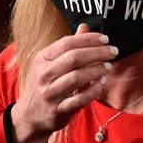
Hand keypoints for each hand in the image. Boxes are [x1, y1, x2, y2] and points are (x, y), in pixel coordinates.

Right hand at [11, 23, 116, 142]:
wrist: (30, 116)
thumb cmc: (45, 84)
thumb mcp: (51, 63)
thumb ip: (69, 46)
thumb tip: (85, 27)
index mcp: (42, 59)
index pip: (67, 43)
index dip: (88, 39)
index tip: (106, 39)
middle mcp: (44, 74)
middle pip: (73, 58)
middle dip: (97, 53)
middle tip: (113, 52)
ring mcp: (50, 93)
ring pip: (76, 78)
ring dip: (96, 70)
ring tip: (108, 67)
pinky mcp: (58, 110)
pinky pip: (79, 99)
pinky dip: (93, 90)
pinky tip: (102, 83)